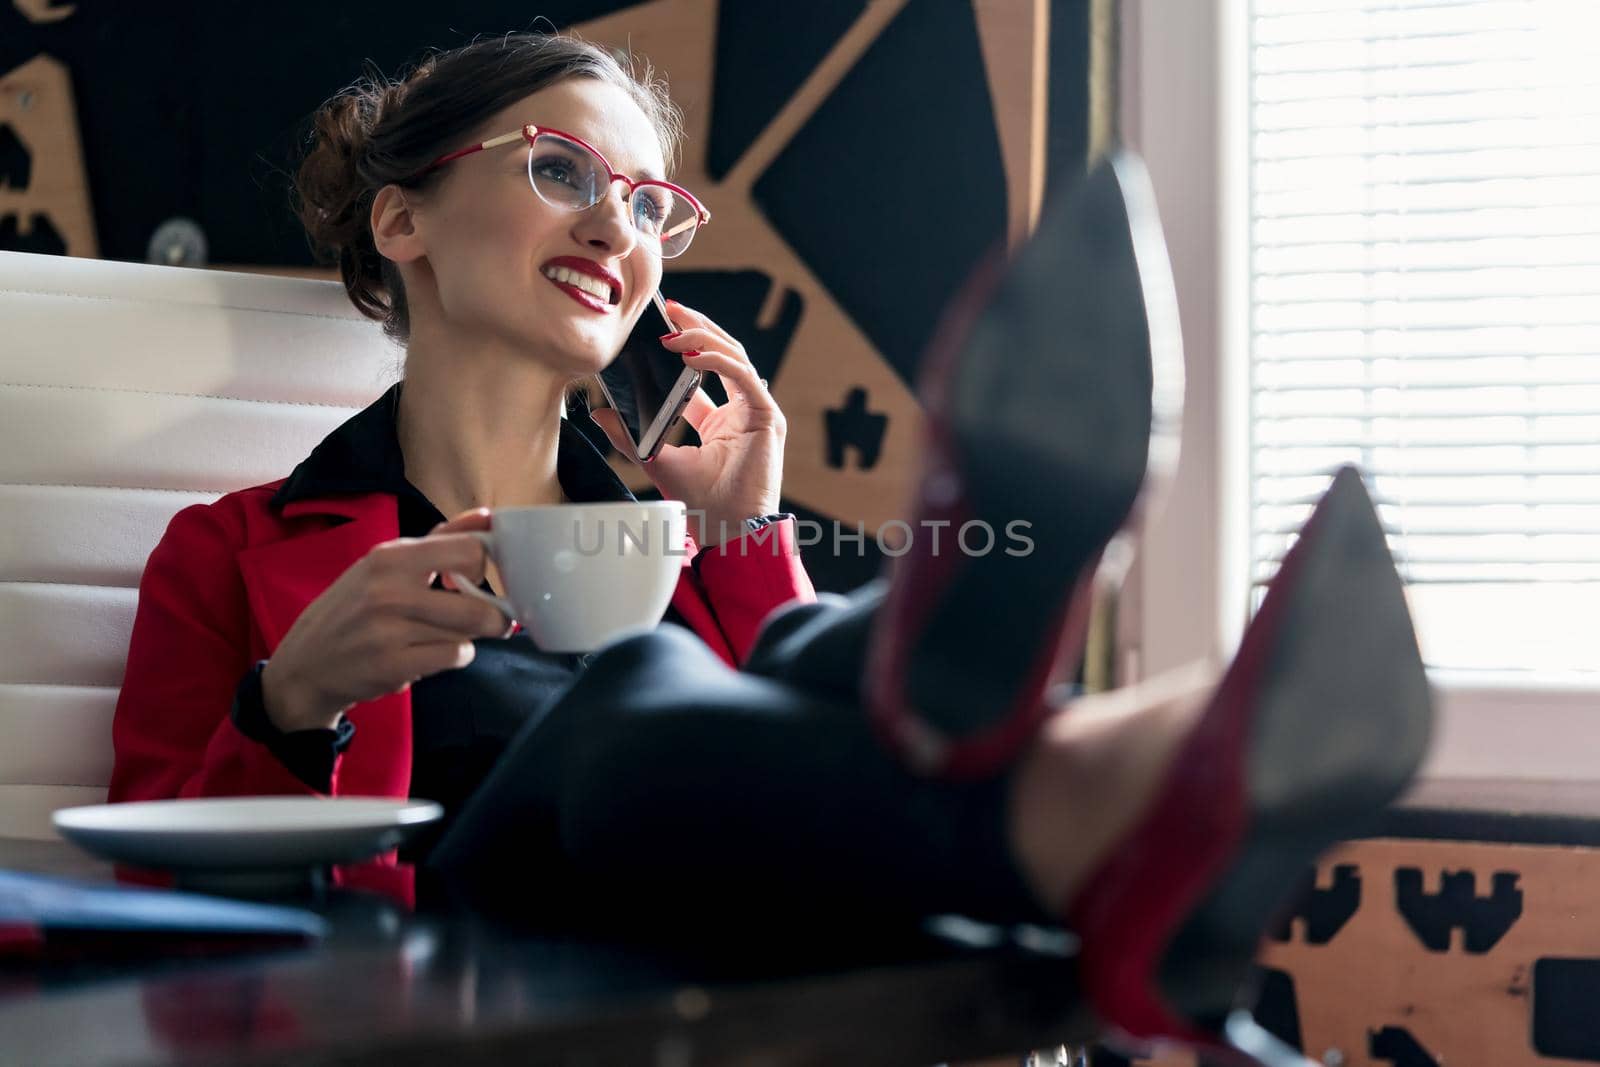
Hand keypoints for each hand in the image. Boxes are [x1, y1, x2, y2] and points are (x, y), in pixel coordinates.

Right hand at [260, 509, 510, 731]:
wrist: (306, 664)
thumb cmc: (354, 609)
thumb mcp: (386, 564)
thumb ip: (440, 541)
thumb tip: (487, 518)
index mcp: (391, 557)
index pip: (470, 551)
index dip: (482, 568)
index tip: (471, 579)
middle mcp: (389, 590)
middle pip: (478, 603)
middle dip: (492, 615)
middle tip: (484, 619)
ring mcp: (390, 630)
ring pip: (469, 633)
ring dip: (468, 636)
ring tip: (446, 635)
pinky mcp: (393, 666)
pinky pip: (454, 657)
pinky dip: (454, 657)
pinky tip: (431, 653)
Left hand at [589, 300, 785, 546]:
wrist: (728, 530)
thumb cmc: (701, 504)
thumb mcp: (656, 460)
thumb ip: (629, 436)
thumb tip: (598, 413)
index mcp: (718, 420)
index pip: (702, 371)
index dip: (682, 345)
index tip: (658, 326)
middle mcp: (739, 410)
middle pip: (721, 354)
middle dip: (696, 327)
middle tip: (669, 308)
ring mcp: (756, 411)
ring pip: (735, 357)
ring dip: (705, 338)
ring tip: (675, 328)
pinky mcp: (766, 416)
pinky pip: (743, 376)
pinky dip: (718, 361)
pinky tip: (693, 355)